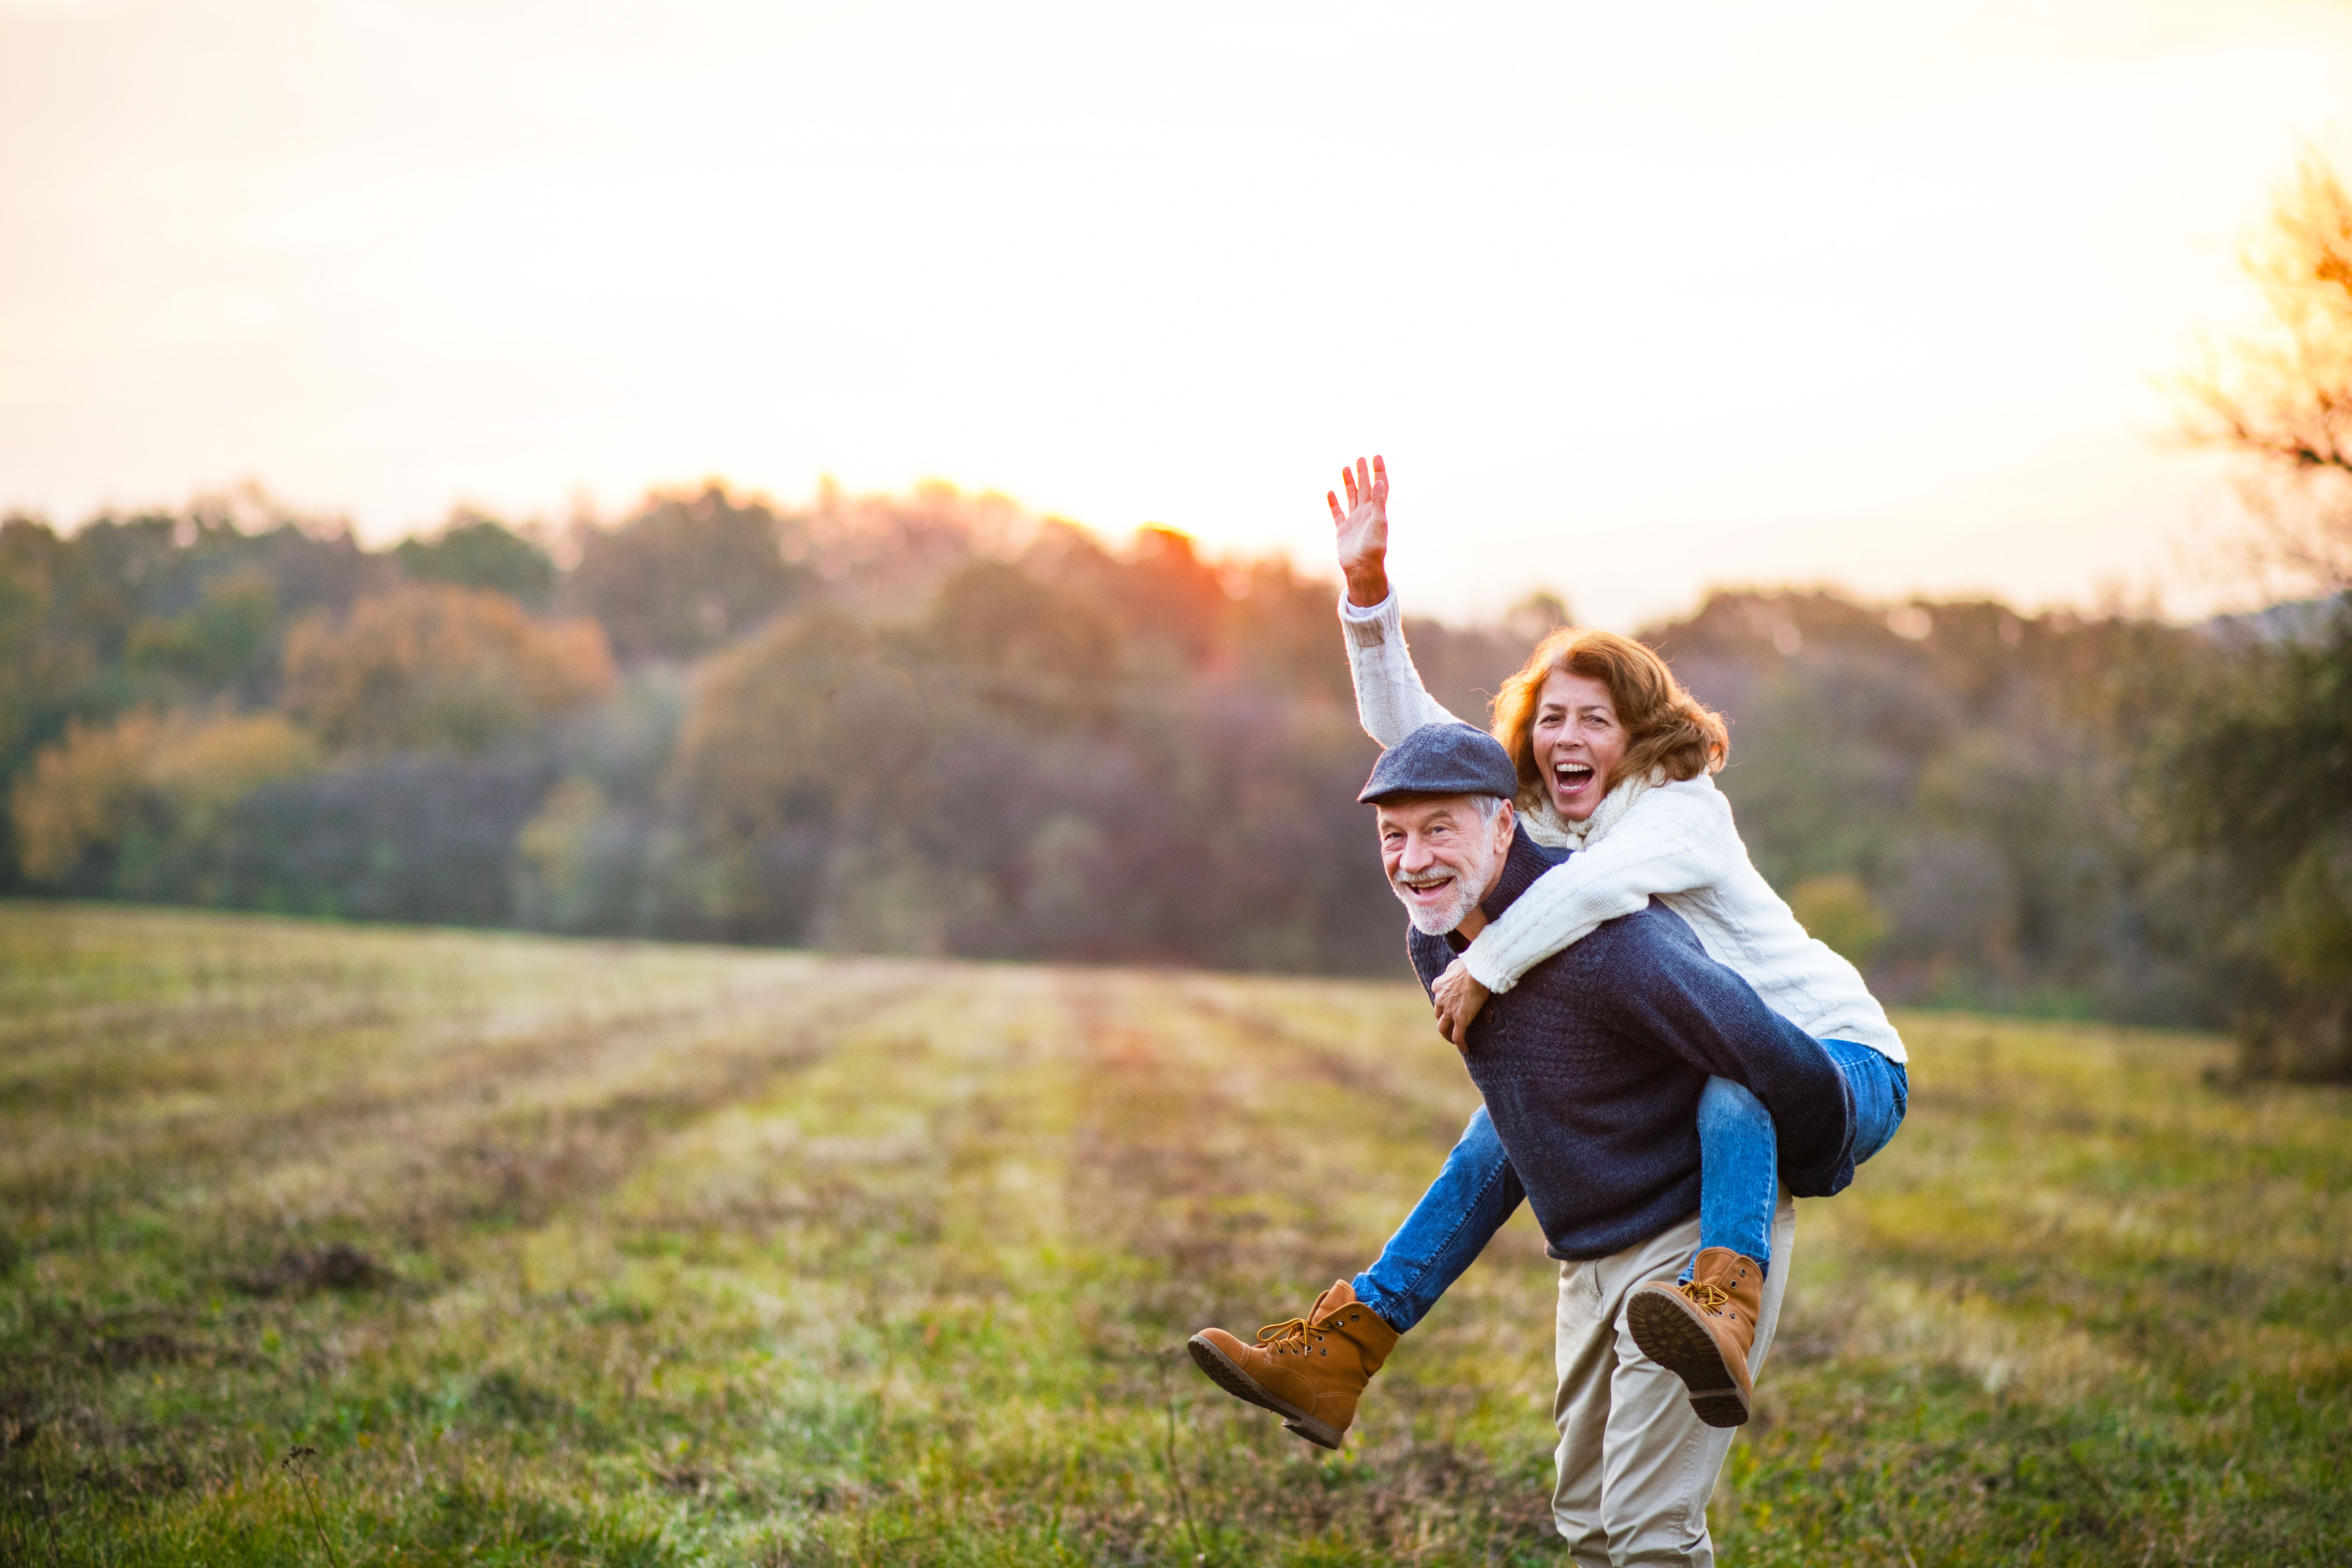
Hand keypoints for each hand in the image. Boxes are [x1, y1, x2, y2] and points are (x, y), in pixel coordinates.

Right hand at [1327, 455, 1389, 607]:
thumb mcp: (1378, 523)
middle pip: (1364, 489)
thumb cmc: (1373, 548)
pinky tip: (1331, 492)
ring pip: (1351, 497)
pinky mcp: (1342, 531)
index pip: (1380, 486)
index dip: (1379, 471)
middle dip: (1363, 473)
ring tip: (1345, 468)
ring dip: (1349, 483)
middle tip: (1360, 458)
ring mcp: (1353, 522)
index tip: (1377, 456)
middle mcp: (1366, 514)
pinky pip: (1337, 513)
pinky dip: (1334, 502)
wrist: (1361, 569)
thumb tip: (1379, 482)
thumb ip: (1379, 502)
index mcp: (1376, 511)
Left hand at [1432, 957, 1490, 1050]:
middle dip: (1443, 1020)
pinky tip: (1466, 1049)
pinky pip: (1458, 1036)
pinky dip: (1461, 1044)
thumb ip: (1452, 971)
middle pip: (1438, 1014)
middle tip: (1450, 1024)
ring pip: (1443, 1028)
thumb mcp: (1455, 965)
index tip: (1448, 1005)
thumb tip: (1456, 972)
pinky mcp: (1461, 1020)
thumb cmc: (1469, 964)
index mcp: (1438, 986)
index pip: (1437, 996)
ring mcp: (1449, 1011)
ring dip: (1447, 1035)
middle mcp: (1440, 1000)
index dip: (1442, 1002)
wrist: (1475, 970)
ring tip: (1453, 1039)